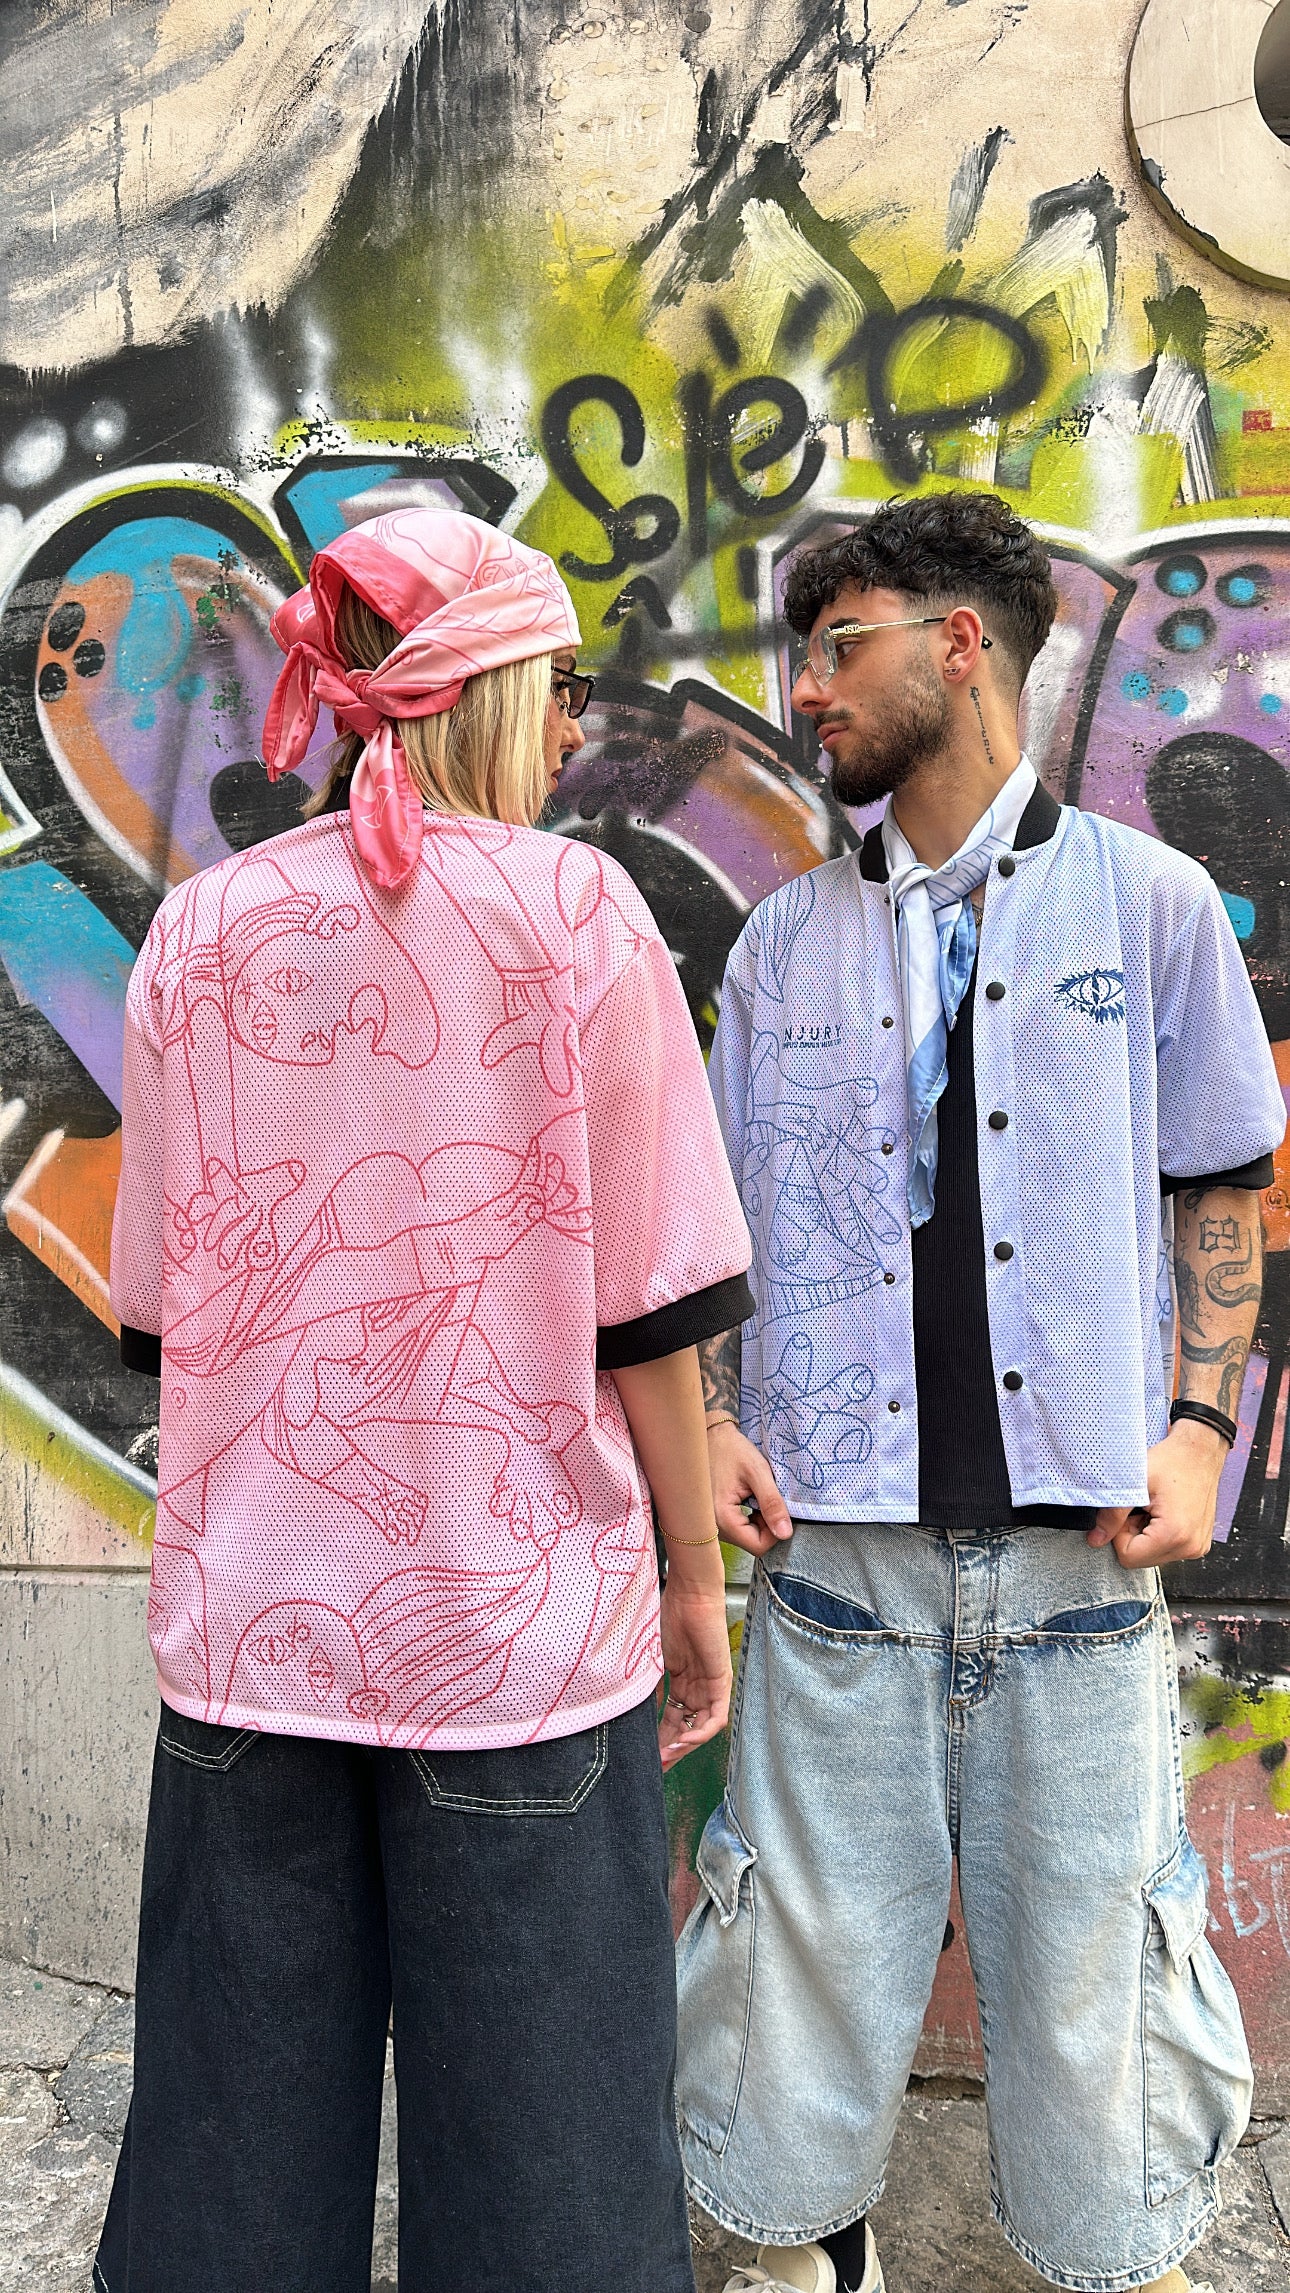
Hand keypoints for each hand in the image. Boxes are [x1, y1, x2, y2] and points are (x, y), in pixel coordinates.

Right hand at [657, 1581, 732, 1769]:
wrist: (687, 1595)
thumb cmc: (668, 1617)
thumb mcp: (651, 1661)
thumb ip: (647, 1688)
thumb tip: (631, 1715)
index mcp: (680, 1683)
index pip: (672, 1721)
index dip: (660, 1742)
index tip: (647, 1759)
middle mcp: (697, 1689)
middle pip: (686, 1729)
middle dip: (671, 1751)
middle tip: (656, 1767)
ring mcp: (710, 1686)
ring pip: (701, 1728)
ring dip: (684, 1746)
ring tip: (666, 1757)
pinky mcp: (721, 1682)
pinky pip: (715, 1718)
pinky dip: (700, 1733)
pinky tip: (683, 1740)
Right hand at [706, 1422, 793, 1556]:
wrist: (707, 1436)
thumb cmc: (731, 1449)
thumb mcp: (757, 1472)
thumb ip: (772, 1503)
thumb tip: (785, 1534)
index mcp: (721, 1518)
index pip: (758, 1546)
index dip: (774, 1531)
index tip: (777, 1507)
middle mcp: (712, 1527)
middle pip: (751, 1542)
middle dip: (765, 1524)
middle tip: (764, 1497)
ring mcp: (711, 1525)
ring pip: (745, 1536)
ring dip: (756, 1520)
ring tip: (754, 1495)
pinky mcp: (712, 1519)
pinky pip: (737, 1529)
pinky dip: (747, 1517)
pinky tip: (746, 1498)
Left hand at [1087, 1418, 1227, 1568]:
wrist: (1201, 1450)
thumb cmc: (1172, 1460)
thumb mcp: (1135, 1483)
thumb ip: (1112, 1515)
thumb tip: (1095, 1540)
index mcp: (1174, 1534)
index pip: (1128, 1557)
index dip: (1119, 1533)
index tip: (1129, 1510)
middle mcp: (1190, 1547)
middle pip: (1141, 1559)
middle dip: (1133, 1535)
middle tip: (1141, 1507)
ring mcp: (1198, 1546)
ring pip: (1153, 1556)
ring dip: (1146, 1535)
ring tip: (1154, 1507)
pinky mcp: (1200, 1543)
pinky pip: (1168, 1549)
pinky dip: (1160, 1534)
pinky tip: (1165, 1512)